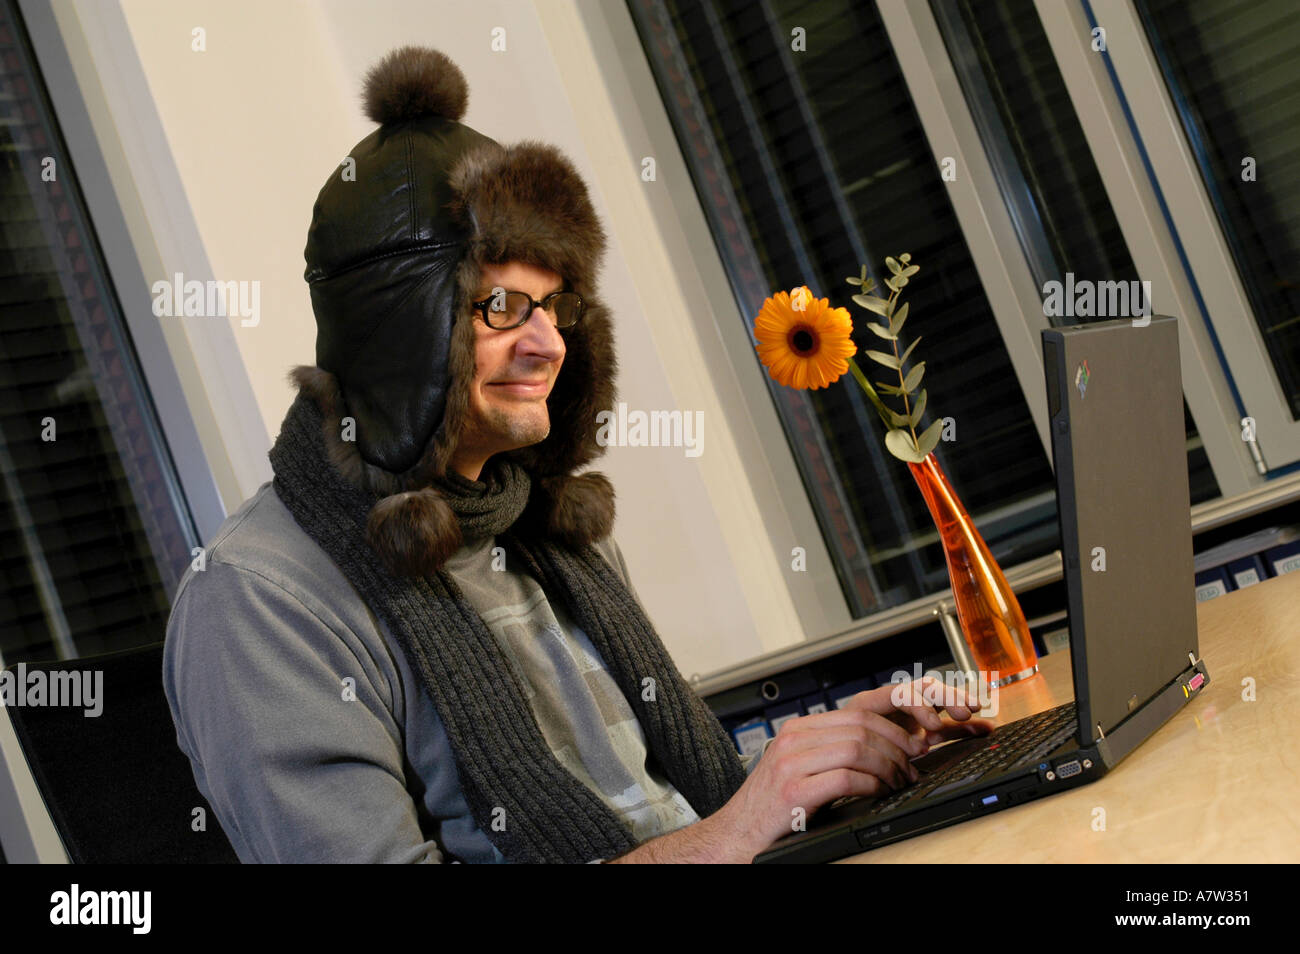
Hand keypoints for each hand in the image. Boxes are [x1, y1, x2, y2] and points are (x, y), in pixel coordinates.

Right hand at [714, 676, 995, 859]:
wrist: (737, 833)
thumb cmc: (774, 806)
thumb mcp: (801, 767)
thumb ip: (832, 751)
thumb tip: (883, 747)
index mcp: (799, 729)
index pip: (859, 711)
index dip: (895, 725)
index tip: (915, 742)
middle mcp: (794, 739)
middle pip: (863, 727)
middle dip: (898, 747)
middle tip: (913, 768)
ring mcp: (792, 763)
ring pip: (858, 749)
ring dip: (889, 768)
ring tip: (899, 783)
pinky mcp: (794, 791)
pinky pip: (846, 778)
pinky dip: (871, 786)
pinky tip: (878, 793)